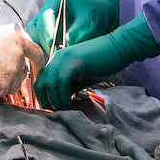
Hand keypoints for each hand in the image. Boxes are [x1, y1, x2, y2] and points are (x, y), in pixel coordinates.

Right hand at [0, 14, 45, 96]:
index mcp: (18, 42)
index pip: (36, 54)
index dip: (39, 63)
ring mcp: (11, 73)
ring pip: (16, 83)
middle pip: (24, 71)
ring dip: (7, 82)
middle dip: (15, 72)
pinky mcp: (3, 86)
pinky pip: (6, 91)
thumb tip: (20, 54)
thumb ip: (13, 45)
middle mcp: (18, 57)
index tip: (38, 69)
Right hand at [27, 0, 120, 50]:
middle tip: (53, 54)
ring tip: (54, 56)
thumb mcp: (89, 20)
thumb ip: (78, 30)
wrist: (102, 17)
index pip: (46, 15)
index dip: (47, 29)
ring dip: (42, 46)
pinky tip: (54, 56)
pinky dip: (45, 48)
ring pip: (35, 34)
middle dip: (44, 40)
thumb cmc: (96, 13)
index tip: (51, 42)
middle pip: (38, 26)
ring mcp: (46, 20)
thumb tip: (66, 42)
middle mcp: (48, 8)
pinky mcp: (48, 31)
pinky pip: (40, 40)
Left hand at [33, 13, 159, 110]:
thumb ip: (69, 87)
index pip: (40, 80)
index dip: (43, 97)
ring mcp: (65, 58)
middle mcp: (57, 58)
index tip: (52, 108)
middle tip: (58, 111)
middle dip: (47, 101)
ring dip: (56, 100)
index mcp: (57, 61)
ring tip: (67, 107)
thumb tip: (61, 102)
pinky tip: (72, 101)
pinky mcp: (75, 62)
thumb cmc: (102, 63)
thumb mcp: (82, 78)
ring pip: (50, 84)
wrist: (118, 48)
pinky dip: (64, 95)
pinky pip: (62, 82)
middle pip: (40, 83)